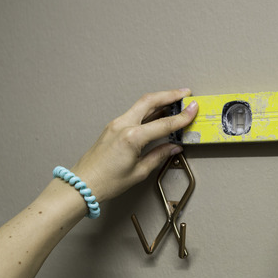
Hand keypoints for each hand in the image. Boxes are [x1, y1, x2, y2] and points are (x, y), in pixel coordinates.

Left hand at [71, 89, 198, 200]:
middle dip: (170, 94)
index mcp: (132, 137)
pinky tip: (158, 112)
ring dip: (159, 100)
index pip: (163, 123)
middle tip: (185, 93)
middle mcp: (123, 125)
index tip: (194, 109)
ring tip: (175, 100)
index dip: (182, 116)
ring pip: (141, 104)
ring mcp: (116, 124)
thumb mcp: (139, 172)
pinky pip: (134, 113)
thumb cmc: (108, 181)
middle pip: (150, 101)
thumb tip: (173, 147)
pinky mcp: (113, 127)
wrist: (83, 183)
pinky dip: (148, 109)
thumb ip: (158, 155)